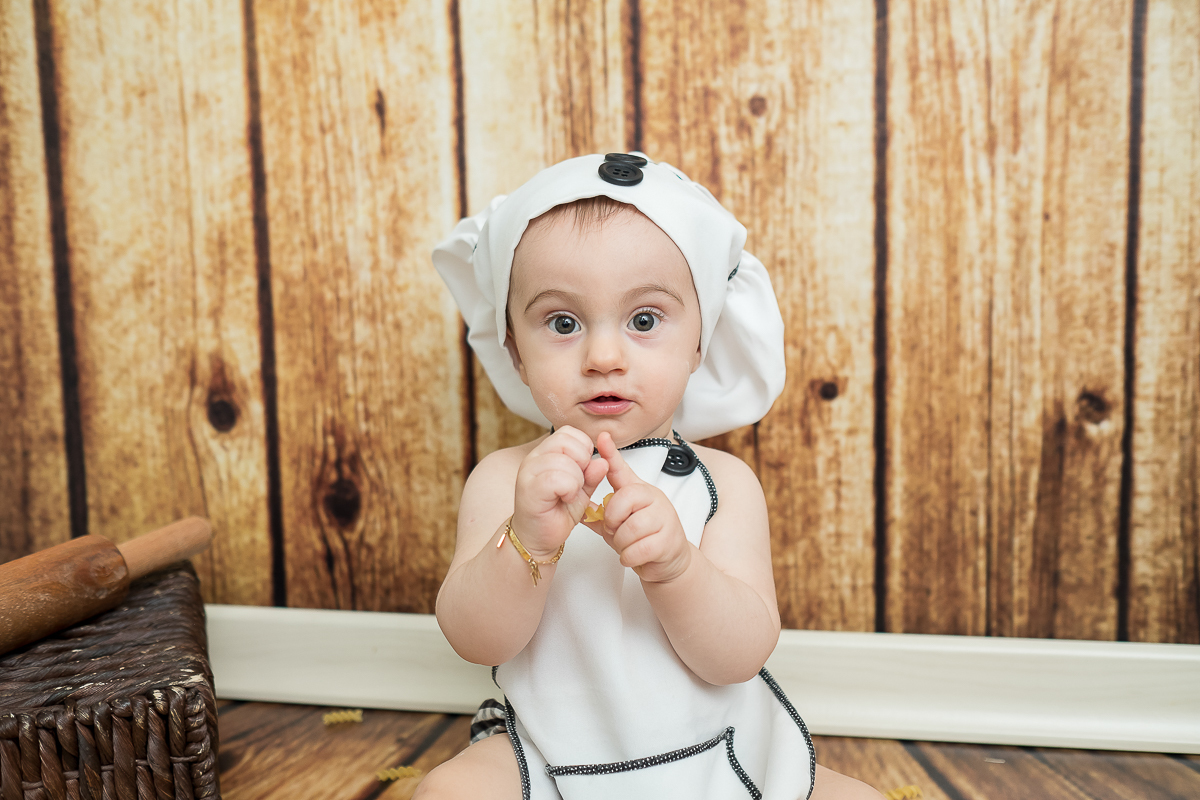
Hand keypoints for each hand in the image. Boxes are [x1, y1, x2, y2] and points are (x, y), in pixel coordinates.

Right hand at [513, 427, 608, 557]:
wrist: (537, 538)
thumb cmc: (556, 512)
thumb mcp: (581, 489)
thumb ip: (592, 474)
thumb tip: (602, 461)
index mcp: (545, 453)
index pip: (569, 432)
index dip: (583, 449)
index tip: (582, 469)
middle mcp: (534, 458)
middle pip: (566, 442)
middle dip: (581, 462)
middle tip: (577, 483)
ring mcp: (528, 472)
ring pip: (563, 461)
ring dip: (576, 480)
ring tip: (569, 493)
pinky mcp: (529, 489)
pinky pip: (558, 478)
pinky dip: (569, 490)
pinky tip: (564, 498)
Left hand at [588, 432, 692, 582]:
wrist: (670, 562)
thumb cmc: (642, 538)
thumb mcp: (618, 524)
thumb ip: (600, 514)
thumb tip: (578, 505)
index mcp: (639, 491)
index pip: (623, 470)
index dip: (611, 454)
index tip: (601, 436)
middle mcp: (654, 498)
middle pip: (622, 501)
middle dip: (613, 521)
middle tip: (616, 531)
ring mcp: (664, 518)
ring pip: (630, 528)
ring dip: (622, 543)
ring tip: (627, 545)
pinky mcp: (668, 540)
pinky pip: (638, 549)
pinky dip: (630, 557)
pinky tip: (634, 556)